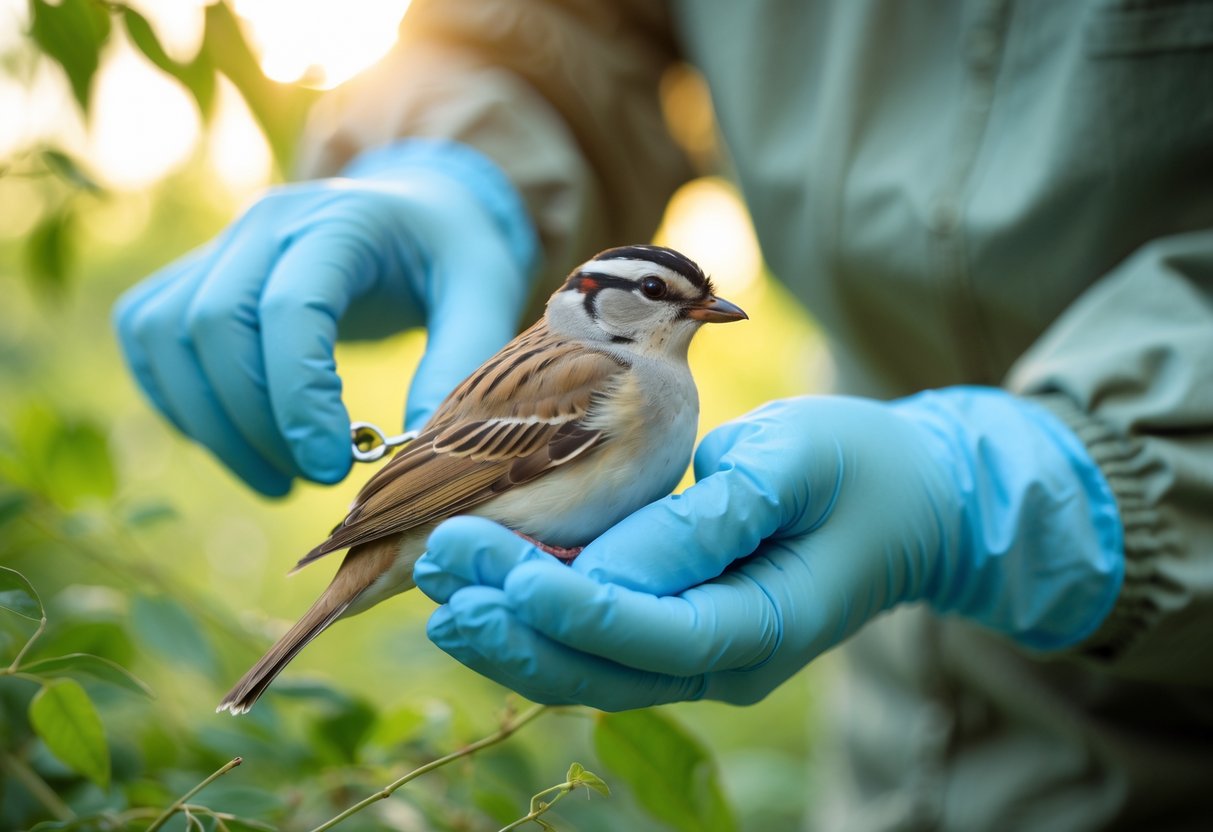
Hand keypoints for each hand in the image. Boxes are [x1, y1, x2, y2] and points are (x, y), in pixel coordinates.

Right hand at [113, 141, 536, 494]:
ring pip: (167, 335)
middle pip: (215, 324)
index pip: (289, 309)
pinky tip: (236, 443)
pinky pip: (148, 336)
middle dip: (255, 421)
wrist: (419, 211)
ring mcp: (224, 243)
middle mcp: (268, 222)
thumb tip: (412, 453)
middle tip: (315, 477)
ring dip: (212, 424)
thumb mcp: (483, 296)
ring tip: (280, 478)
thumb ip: (455, 362)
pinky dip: (178, 400)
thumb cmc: (454, 255)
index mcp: (342, 220)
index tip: (334, 467)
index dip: (300, 400)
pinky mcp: (197, 273)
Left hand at [414, 389, 1123, 709]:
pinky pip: (598, 641)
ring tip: (436, 578)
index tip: (494, 571)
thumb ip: (707, 519)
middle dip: (510, 617)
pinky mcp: (679, 633)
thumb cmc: (858, 466)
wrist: (911, 502)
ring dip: (508, 625)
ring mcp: (699, 656)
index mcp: (760, 626)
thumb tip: (608, 569)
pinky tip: (484, 590)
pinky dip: (538, 620)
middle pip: (598, 663)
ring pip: (585, 664)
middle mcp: (721, 661)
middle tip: (435, 564)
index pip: (645, 632)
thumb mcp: (792, 466)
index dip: (566, 604)